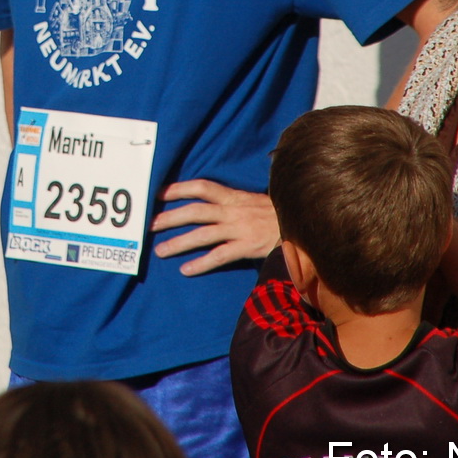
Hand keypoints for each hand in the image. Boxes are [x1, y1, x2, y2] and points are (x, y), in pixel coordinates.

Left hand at [150, 180, 279, 275]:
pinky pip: (220, 256)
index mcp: (235, 197)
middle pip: (196, 211)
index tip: (159, 193)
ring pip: (203, 234)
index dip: (180, 188)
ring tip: (161, 250)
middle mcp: (234, 211)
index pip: (202, 187)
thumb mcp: (256, 201)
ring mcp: (240, 229)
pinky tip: (186, 270)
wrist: (305, 224)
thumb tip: (215, 206)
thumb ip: (236, 203)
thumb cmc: (279, 215)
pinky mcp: (247, 247)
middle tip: (151, 225)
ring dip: (179, 242)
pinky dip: (201, 263)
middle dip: (171, 217)